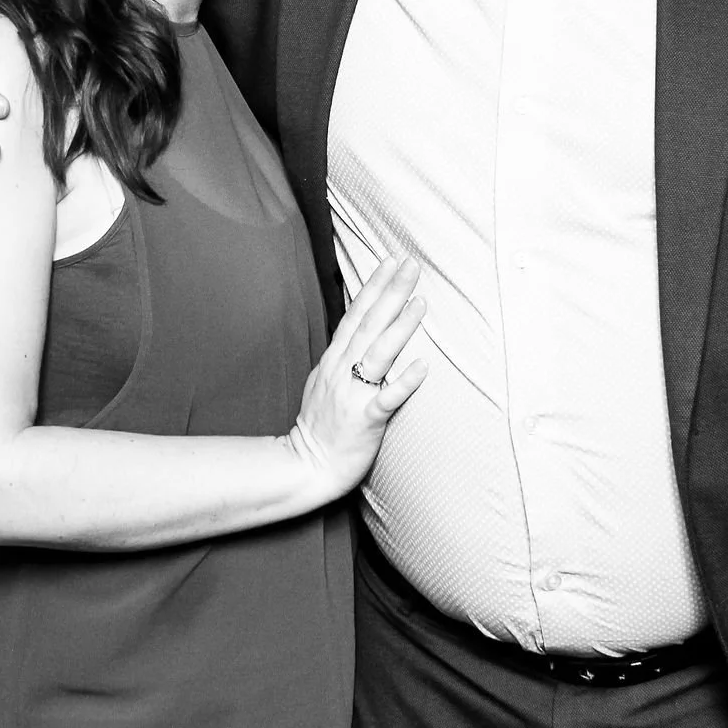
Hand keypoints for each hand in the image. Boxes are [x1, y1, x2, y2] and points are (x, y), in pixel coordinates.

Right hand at [285, 258, 429, 501]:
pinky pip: (386, 399)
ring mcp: (353, 395)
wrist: (305, 466)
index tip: (390, 261)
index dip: (374, 286)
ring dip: (400, 326)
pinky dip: (404, 382)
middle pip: (369, 324)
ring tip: (420, 302)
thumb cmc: (319, 425)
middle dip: (391, 292)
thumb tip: (360, 331)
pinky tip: (422, 366)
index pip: (356, 314)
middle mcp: (342, 371)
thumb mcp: (324, 379)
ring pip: (379, 354)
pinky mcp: (365, 421)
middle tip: (411, 265)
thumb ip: (343, 355)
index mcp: (334, 360)